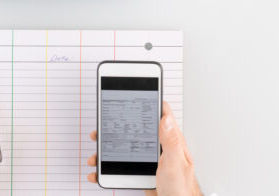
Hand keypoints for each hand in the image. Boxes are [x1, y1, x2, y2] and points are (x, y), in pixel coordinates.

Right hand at [87, 102, 202, 195]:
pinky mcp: (143, 172)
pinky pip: (123, 167)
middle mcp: (160, 148)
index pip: (161, 115)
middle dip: (118, 128)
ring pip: (126, 149)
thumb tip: (165, 118)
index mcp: (171, 141)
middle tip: (103, 127)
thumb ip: (171, 142)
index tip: (136, 93)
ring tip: (96, 154)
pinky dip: (109, 169)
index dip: (150, 102)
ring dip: (109, 150)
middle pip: (137, 130)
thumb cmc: (182, 189)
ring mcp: (150, 161)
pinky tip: (99, 171)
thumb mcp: (176, 163)